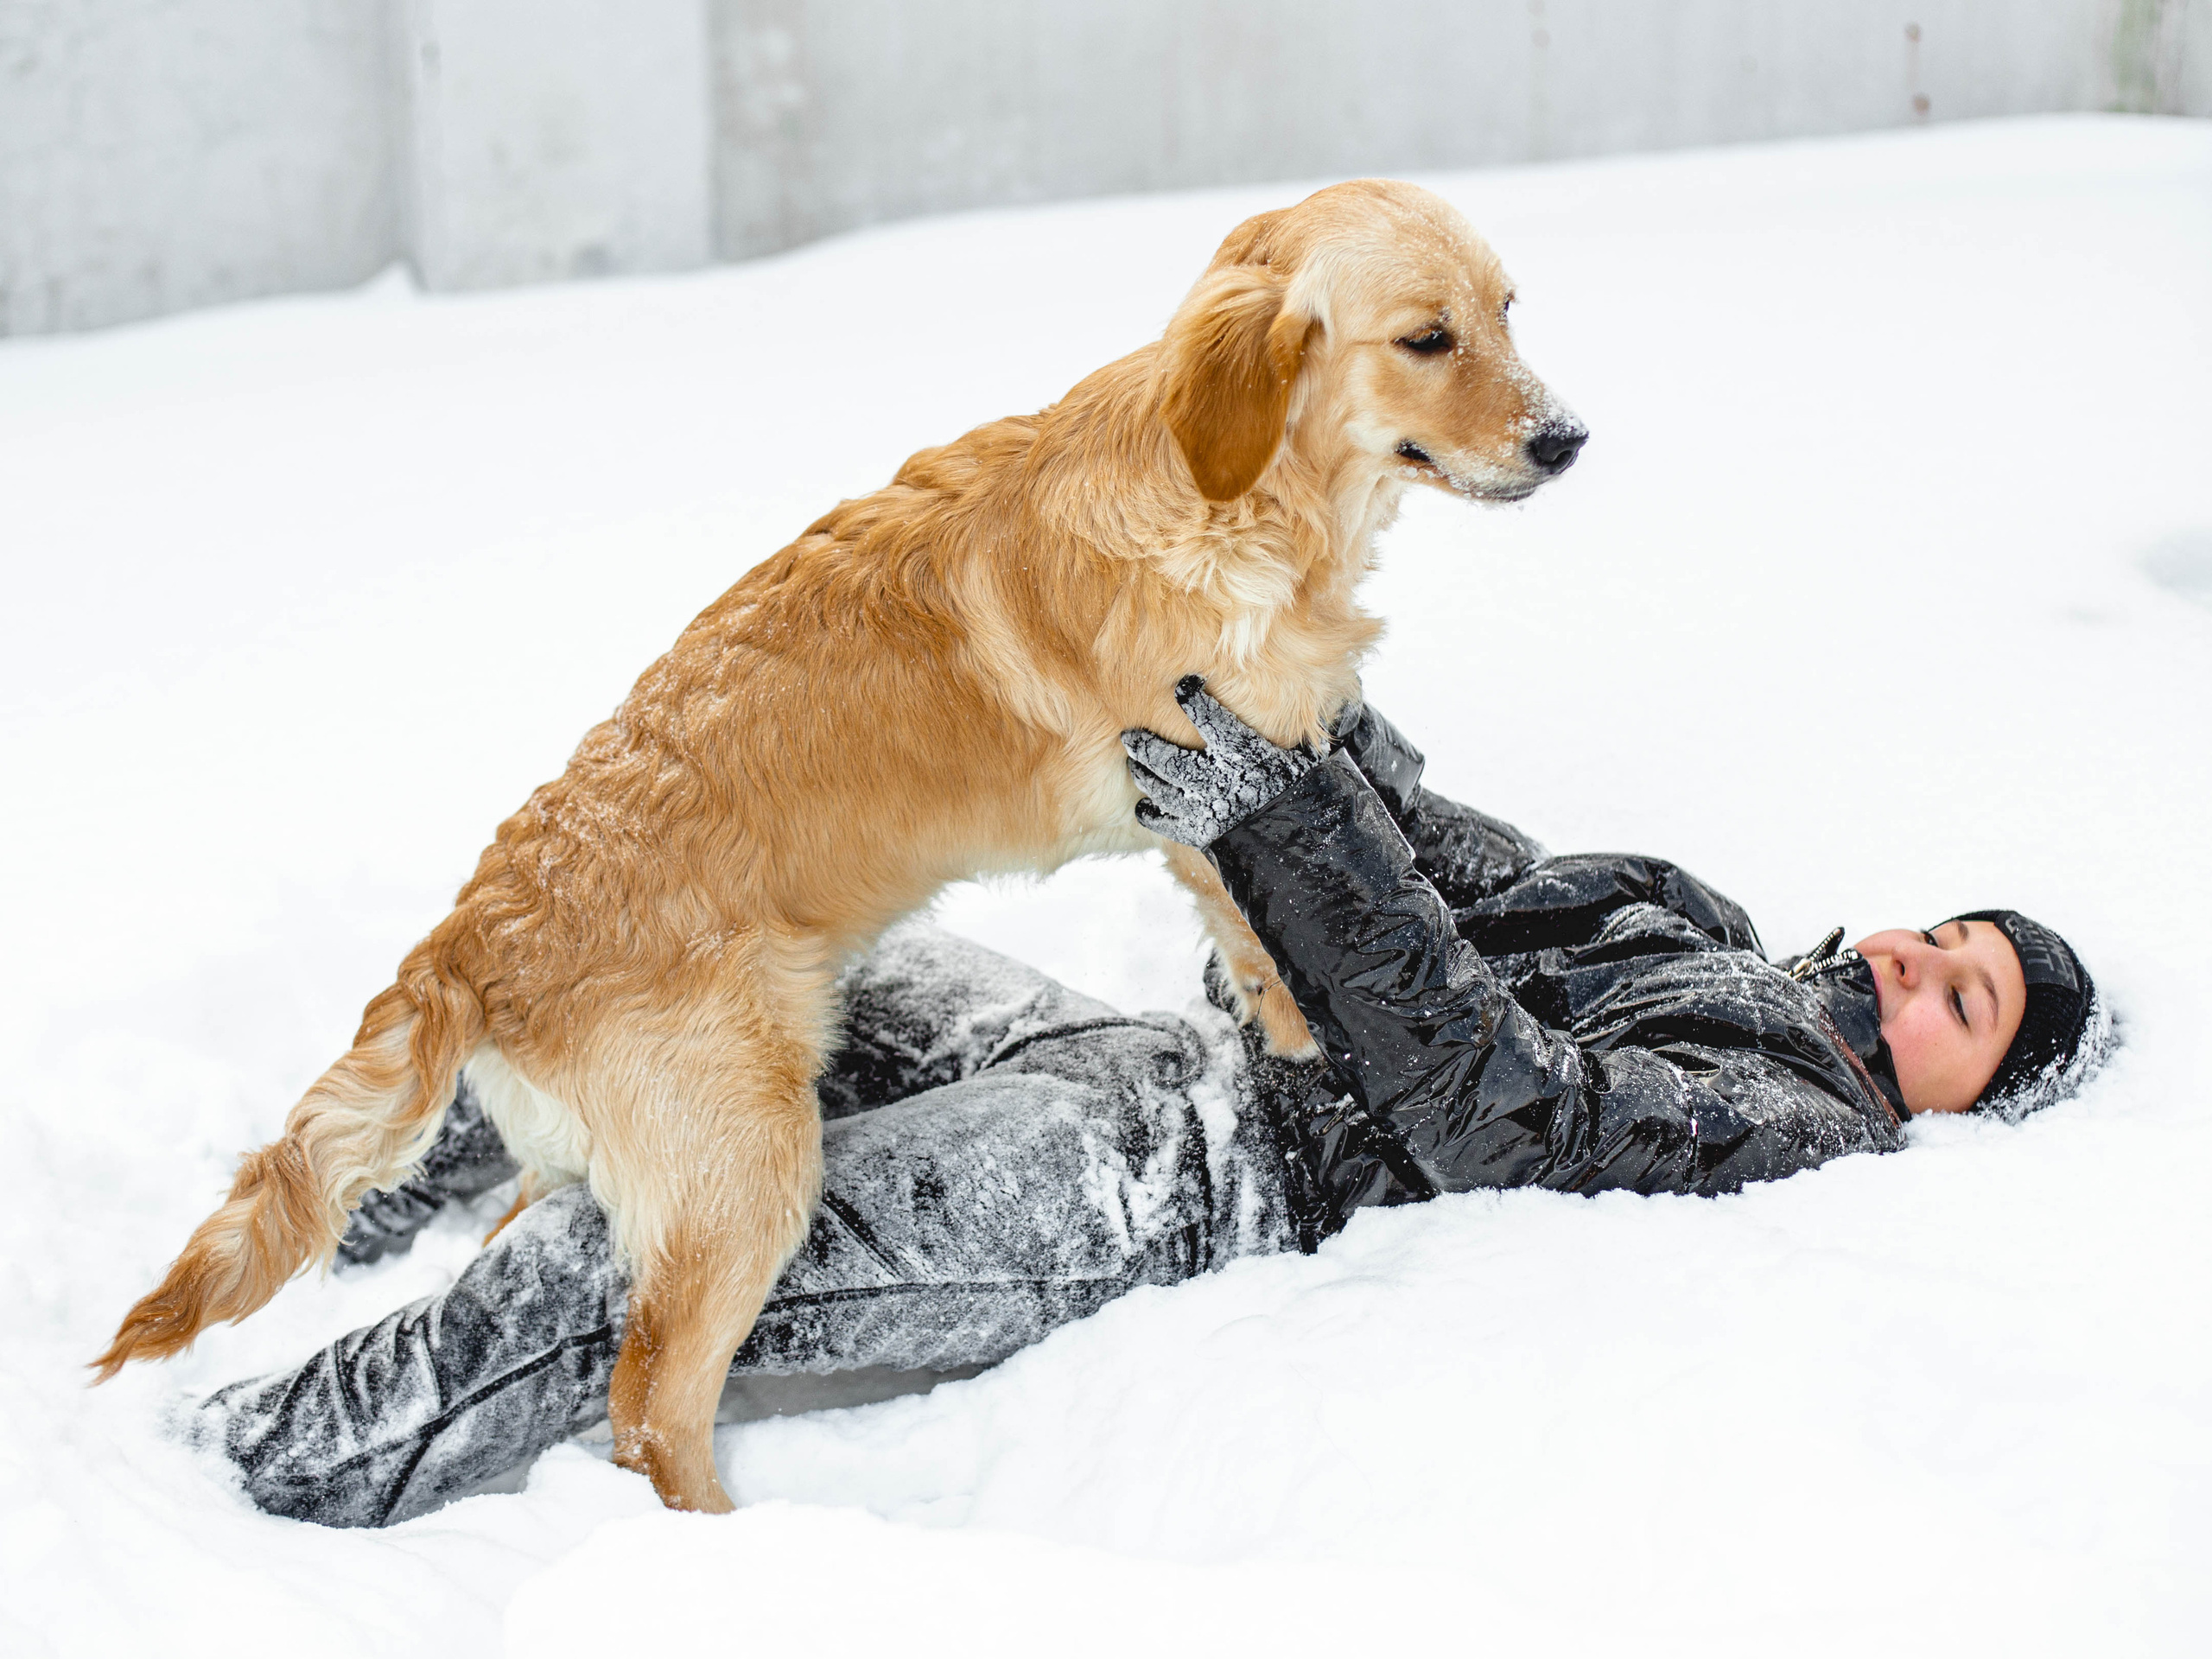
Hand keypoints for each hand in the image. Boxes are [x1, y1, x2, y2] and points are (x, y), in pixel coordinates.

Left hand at [1121, 676, 1324, 847]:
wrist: (1298, 841)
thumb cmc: (1300, 793)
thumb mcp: (1302, 758)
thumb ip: (1293, 736)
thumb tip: (1304, 713)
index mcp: (1242, 752)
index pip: (1210, 718)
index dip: (1193, 699)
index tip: (1183, 687)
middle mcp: (1215, 778)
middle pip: (1166, 757)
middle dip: (1144, 744)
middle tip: (1129, 736)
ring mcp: (1203, 808)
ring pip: (1159, 787)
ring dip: (1142, 774)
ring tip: (1134, 765)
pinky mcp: (1198, 833)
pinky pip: (1164, 822)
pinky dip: (1149, 813)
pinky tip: (1143, 806)